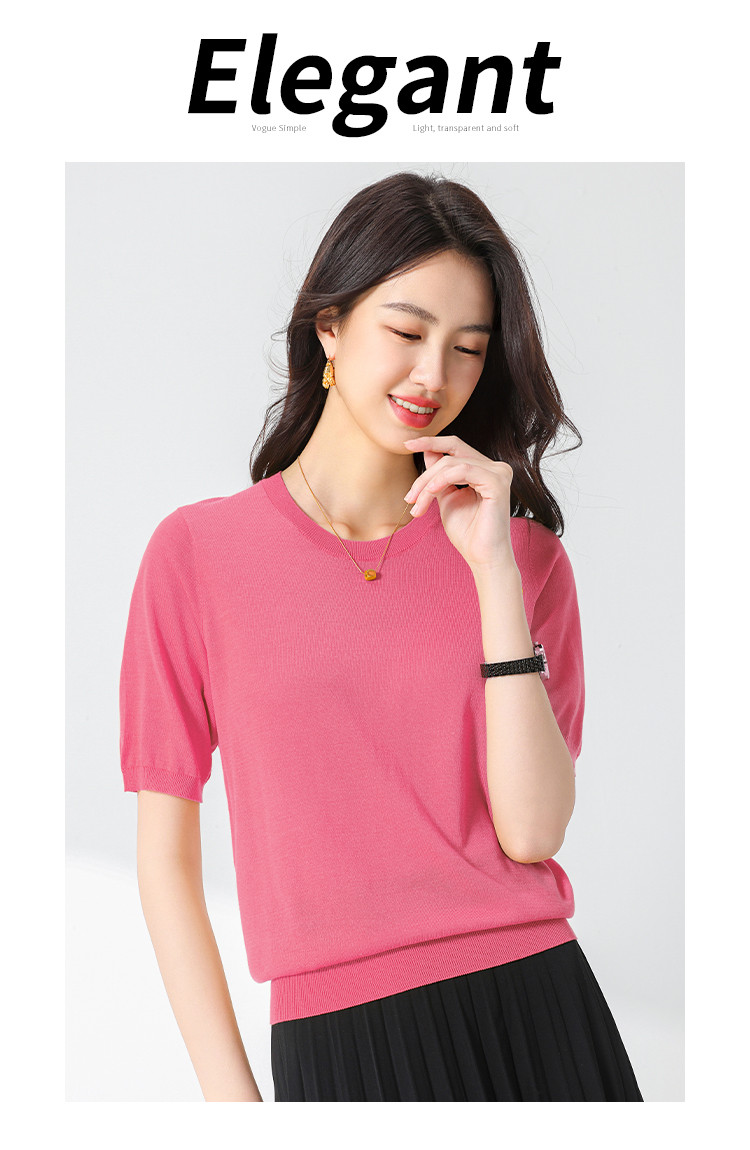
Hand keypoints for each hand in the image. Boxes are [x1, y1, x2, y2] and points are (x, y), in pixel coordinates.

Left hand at [402, 435, 517, 572]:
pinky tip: (430, 493)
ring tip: (417, 504)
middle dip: (425, 473)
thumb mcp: (446, 497)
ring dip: (428, 483)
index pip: (455, 447)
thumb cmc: (467, 532)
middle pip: (451, 453)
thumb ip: (439, 475)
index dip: (431, 442)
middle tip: (409, 496)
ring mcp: (499, 472)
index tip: (407, 444)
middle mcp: (495, 467)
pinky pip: (462, 471)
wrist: (481, 557)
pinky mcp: (497, 481)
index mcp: (485, 469)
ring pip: (452, 463)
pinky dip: (441, 480)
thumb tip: (428, 451)